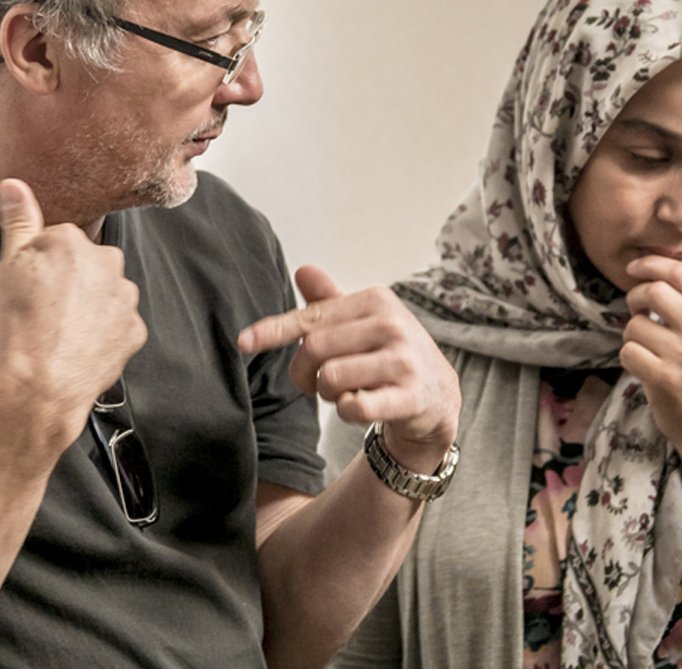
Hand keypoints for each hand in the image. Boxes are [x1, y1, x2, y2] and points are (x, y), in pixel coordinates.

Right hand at [0, 179, 146, 444]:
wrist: (40, 385)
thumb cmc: (18, 325)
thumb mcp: (7, 266)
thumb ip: (17, 221)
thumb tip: (13, 183)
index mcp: (73, 241)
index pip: (59, 239)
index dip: (41, 263)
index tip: (30, 287)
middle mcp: (108, 263)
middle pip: (89, 262)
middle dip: (72, 279)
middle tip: (45, 308)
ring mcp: (125, 298)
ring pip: (108, 292)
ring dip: (92, 304)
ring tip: (62, 329)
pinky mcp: (135, 331)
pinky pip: (120, 324)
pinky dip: (104, 333)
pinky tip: (80, 345)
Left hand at [238, 266, 459, 468]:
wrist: (438, 393)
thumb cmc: (390, 353)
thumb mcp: (364, 322)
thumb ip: (330, 301)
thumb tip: (301, 270)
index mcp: (375, 300)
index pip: (311, 316)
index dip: (272, 331)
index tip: (243, 343)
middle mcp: (391, 324)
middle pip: (313, 350)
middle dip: (304, 374)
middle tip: (316, 384)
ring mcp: (403, 360)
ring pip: (330, 380)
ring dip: (329, 394)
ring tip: (347, 391)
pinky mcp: (410, 395)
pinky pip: (353, 407)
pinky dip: (347, 411)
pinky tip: (360, 406)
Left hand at [620, 256, 681, 445]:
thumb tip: (653, 274)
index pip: (681, 273)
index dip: (652, 264)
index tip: (634, 268)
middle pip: (654, 291)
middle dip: (635, 298)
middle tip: (637, 312)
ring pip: (635, 324)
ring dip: (631, 336)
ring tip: (647, 349)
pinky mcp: (666, 378)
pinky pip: (628, 351)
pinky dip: (629, 358)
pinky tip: (643, 367)